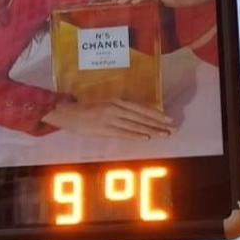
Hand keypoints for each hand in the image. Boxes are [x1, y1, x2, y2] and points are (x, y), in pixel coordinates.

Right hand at [43, 99, 174, 140]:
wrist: (66, 113)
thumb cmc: (86, 110)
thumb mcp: (105, 105)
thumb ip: (120, 109)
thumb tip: (137, 116)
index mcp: (117, 101)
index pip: (141, 108)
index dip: (156, 114)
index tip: (169, 119)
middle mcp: (116, 108)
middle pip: (141, 116)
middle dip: (158, 123)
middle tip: (173, 128)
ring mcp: (110, 118)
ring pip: (135, 125)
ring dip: (151, 130)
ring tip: (164, 135)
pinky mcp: (103, 129)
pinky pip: (122, 133)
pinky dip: (135, 135)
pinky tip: (146, 138)